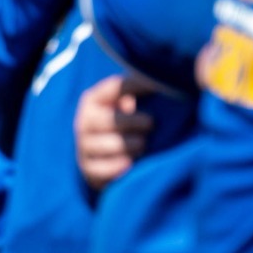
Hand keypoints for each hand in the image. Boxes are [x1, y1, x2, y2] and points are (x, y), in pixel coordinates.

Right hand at [74, 74, 152, 190]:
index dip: (136, 86)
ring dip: (127, 145)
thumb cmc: (122, 123)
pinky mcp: (87, 168)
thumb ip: (140, 93)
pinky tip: (130, 164)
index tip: (156, 88)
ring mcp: (84, 145)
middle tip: (151, 123)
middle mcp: (85, 120)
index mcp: (94, 99)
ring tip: (143, 144)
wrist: (98, 155)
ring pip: (105, 145)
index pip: (114, 88)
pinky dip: (116, 167)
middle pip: (109, 119)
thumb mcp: (125, 104)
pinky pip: (101, 168)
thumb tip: (168, 84)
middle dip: (132, 121)